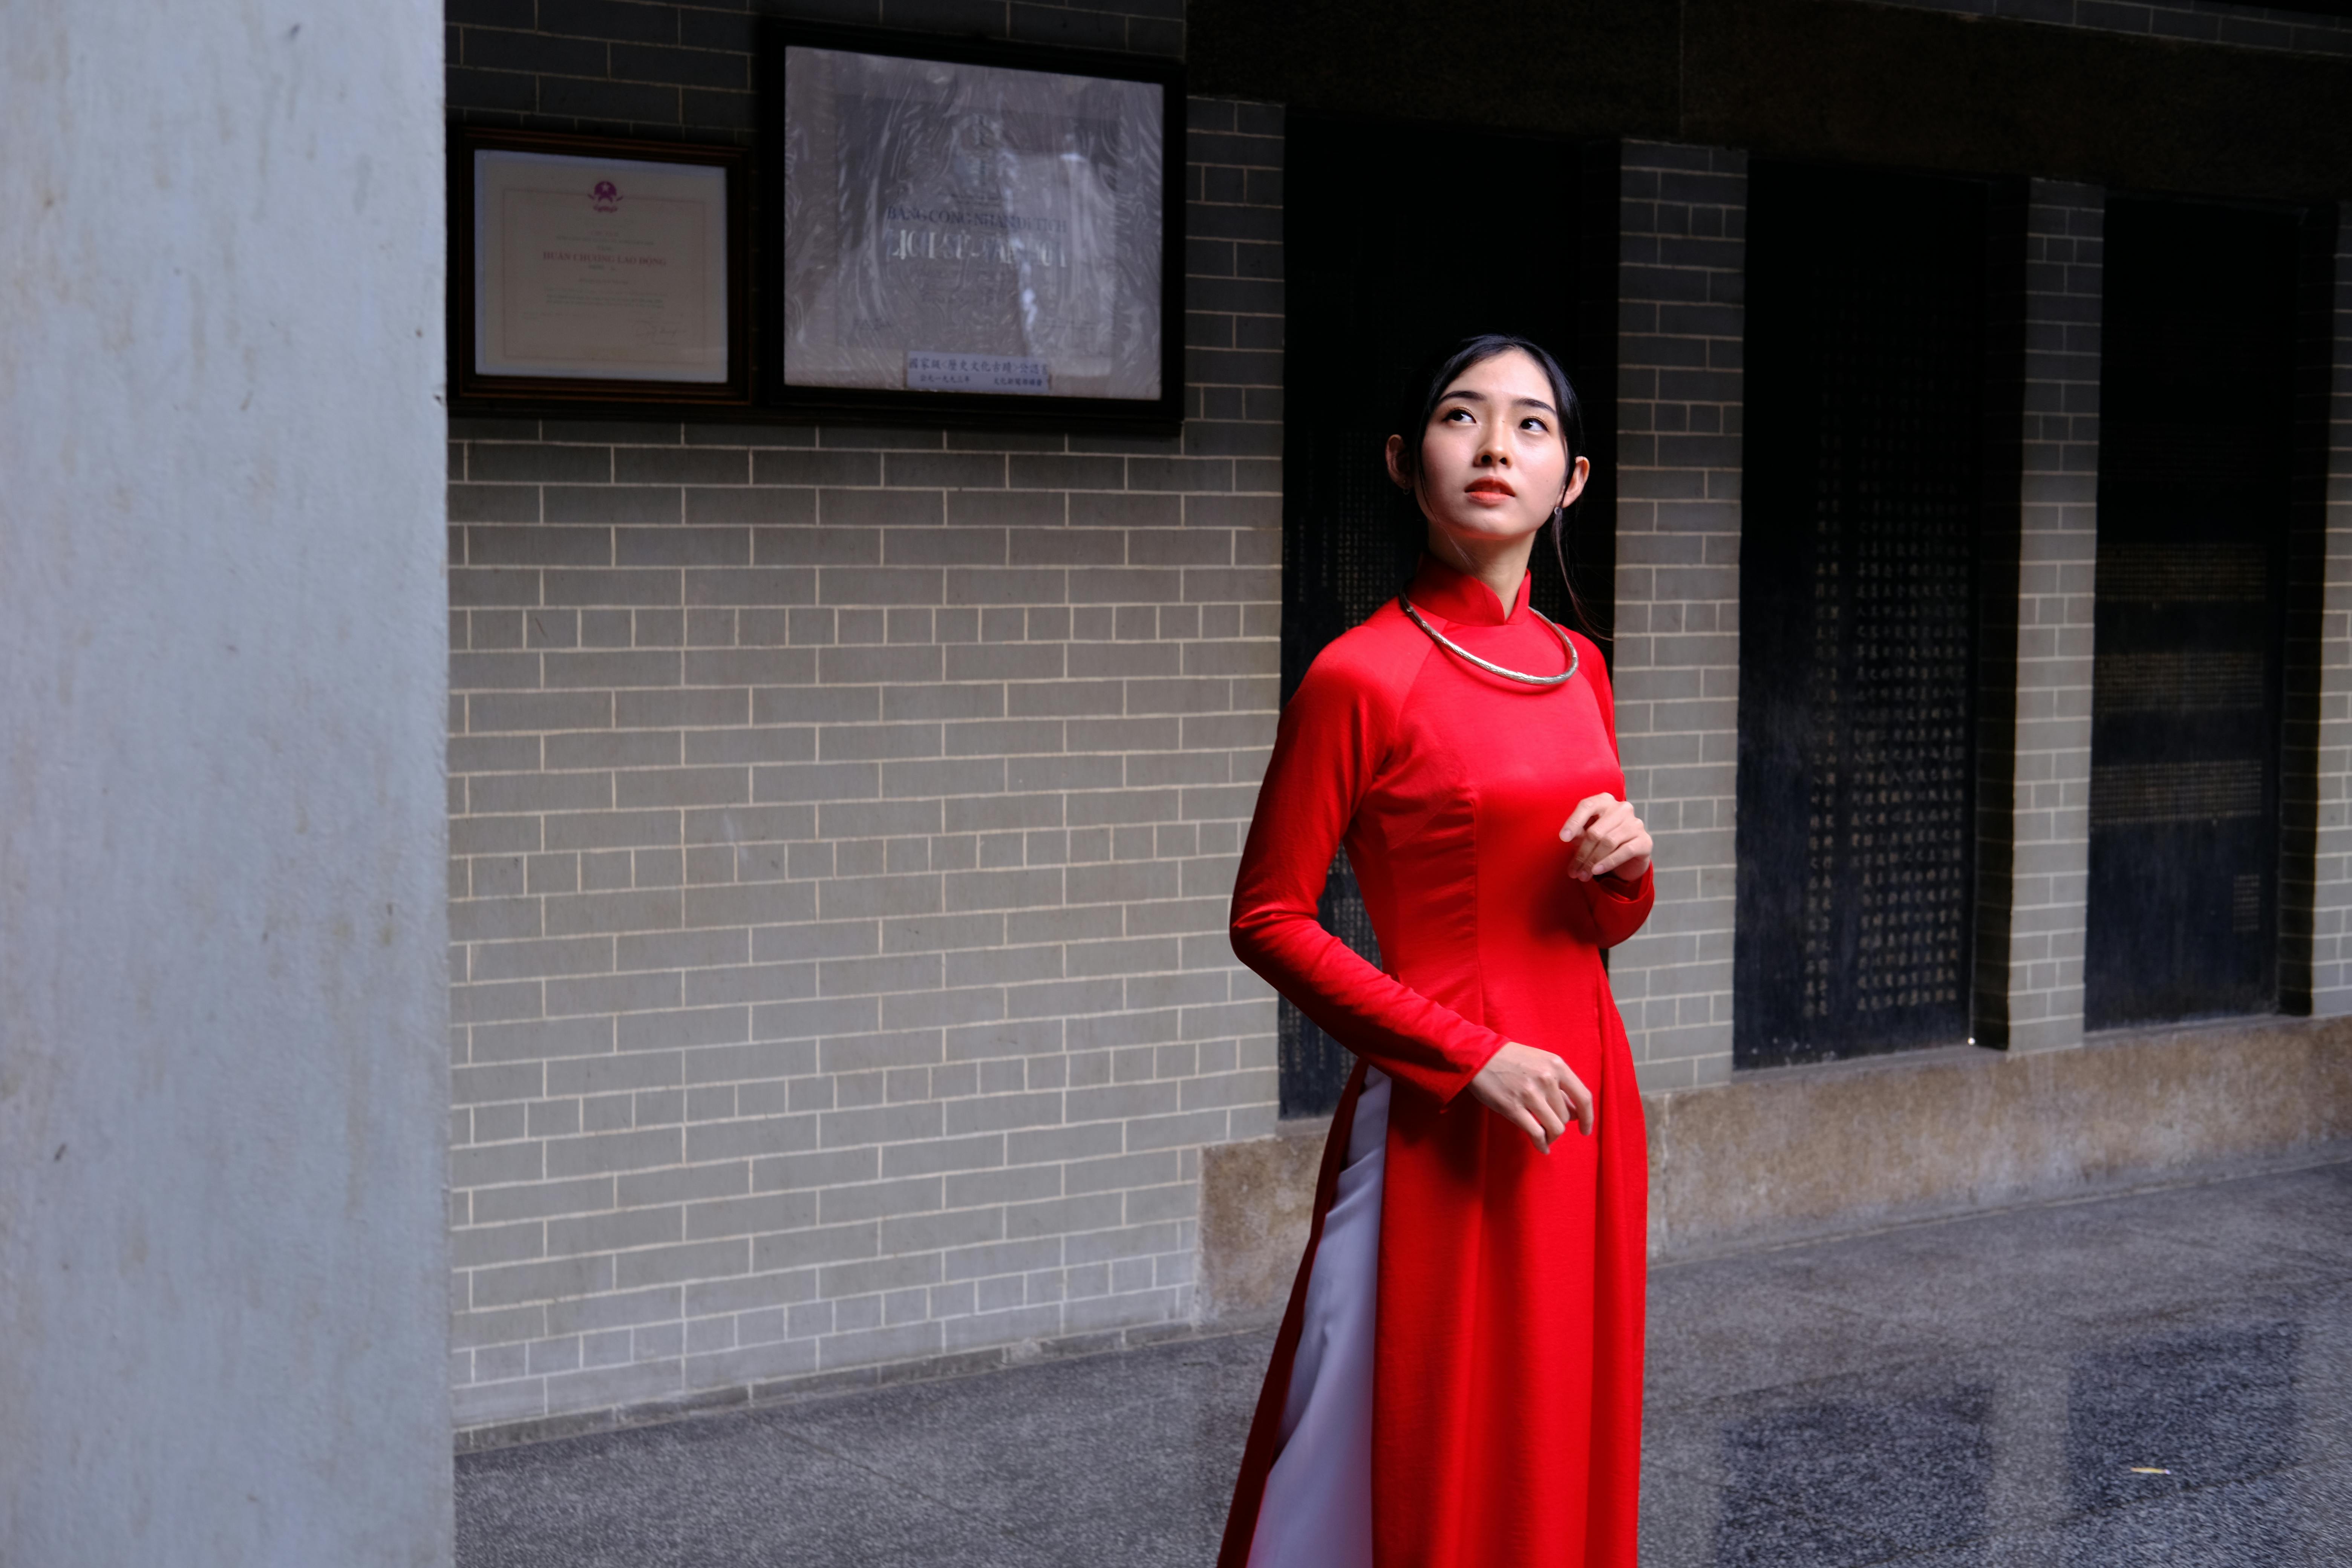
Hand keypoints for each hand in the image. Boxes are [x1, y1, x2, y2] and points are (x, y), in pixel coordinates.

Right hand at [1469, 1041, 1594, 1152]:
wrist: (1479, 1055)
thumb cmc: (1511, 1059)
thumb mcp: (1541, 1062)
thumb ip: (1559, 1084)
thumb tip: (1576, 1113)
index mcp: (1557, 1065)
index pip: (1584, 1097)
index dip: (1588, 1118)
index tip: (1586, 1130)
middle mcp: (1547, 1079)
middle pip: (1567, 1116)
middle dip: (1560, 1125)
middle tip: (1549, 1125)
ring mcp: (1530, 1094)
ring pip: (1555, 1128)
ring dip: (1551, 1136)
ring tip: (1545, 1136)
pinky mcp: (1513, 1107)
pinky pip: (1536, 1133)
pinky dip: (1541, 1144)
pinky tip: (1542, 1147)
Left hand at [1558, 793, 1651, 882]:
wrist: (1629, 855)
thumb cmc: (1603, 839)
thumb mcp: (1586, 835)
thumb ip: (1578, 833)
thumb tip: (1568, 837)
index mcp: (1604, 801)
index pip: (1587, 806)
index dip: (1574, 822)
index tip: (1563, 838)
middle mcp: (1622, 808)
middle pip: (1596, 831)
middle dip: (1582, 854)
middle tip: (1573, 871)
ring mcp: (1635, 823)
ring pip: (1608, 842)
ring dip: (1592, 861)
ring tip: (1582, 875)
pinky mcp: (1645, 840)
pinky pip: (1624, 851)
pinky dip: (1608, 862)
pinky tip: (1597, 871)